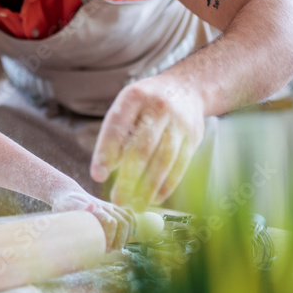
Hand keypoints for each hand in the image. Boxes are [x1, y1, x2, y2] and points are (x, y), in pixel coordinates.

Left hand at [50, 190, 133, 251]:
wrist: (67, 193)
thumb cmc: (65, 204)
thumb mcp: (66, 206)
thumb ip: (80, 207)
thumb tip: (92, 207)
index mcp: (94, 207)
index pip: (111, 222)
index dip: (110, 237)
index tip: (104, 248)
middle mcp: (105, 206)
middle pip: (122, 222)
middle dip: (119, 239)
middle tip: (109, 250)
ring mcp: (110, 206)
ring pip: (128, 219)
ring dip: (126, 235)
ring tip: (117, 246)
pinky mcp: (113, 208)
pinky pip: (128, 215)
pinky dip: (132, 226)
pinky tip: (127, 237)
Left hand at [90, 76, 204, 209]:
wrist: (187, 87)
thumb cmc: (146, 103)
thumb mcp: (127, 105)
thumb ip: (117, 133)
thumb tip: (106, 170)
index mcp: (135, 96)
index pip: (117, 127)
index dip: (106, 152)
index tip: (97, 175)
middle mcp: (159, 107)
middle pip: (142, 147)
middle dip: (129, 177)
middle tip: (117, 199)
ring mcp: (179, 122)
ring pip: (163, 159)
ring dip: (148, 186)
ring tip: (136, 205)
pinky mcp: (194, 137)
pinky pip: (180, 165)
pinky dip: (167, 184)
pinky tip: (155, 198)